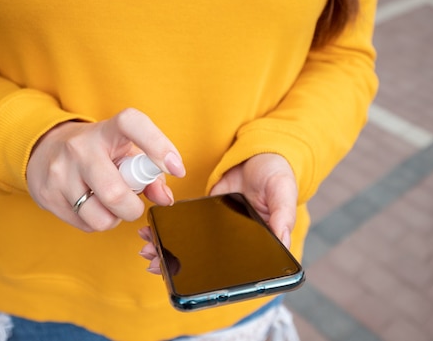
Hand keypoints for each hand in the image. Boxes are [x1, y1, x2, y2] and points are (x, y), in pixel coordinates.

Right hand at [27, 108, 185, 231]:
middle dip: (133, 208)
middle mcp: (81, 147)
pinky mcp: (47, 194)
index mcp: (108, 130)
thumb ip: (151, 174)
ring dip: (114, 218)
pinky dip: (96, 221)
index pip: (132, 123)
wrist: (45, 149)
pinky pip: (85, 224)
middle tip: (133, 204)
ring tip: (109, 204)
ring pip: (100, 217)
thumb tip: (166, 199)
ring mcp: (60, 170)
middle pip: (115, 193)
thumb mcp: (126, 152)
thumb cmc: (100, 153)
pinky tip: (91, 205)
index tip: (176, 167)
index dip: (158, 144)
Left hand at [139, 153, 296, 273]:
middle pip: (209, 263)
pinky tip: (154, 232)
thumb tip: (283, 241)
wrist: (259, 152)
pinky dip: (170, 231)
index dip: (216, 279)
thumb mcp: (283, 192)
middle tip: (157, 265)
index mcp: (260, 243)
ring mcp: (221, 230)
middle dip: (182, 266)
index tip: (193, 280)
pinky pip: (187, 227)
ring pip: (194, 248)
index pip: (239, 269)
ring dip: (170, 251)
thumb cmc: (277, 173)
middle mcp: (238, 242)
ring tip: (149, 251)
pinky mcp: (207, 215)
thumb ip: (283, 216)